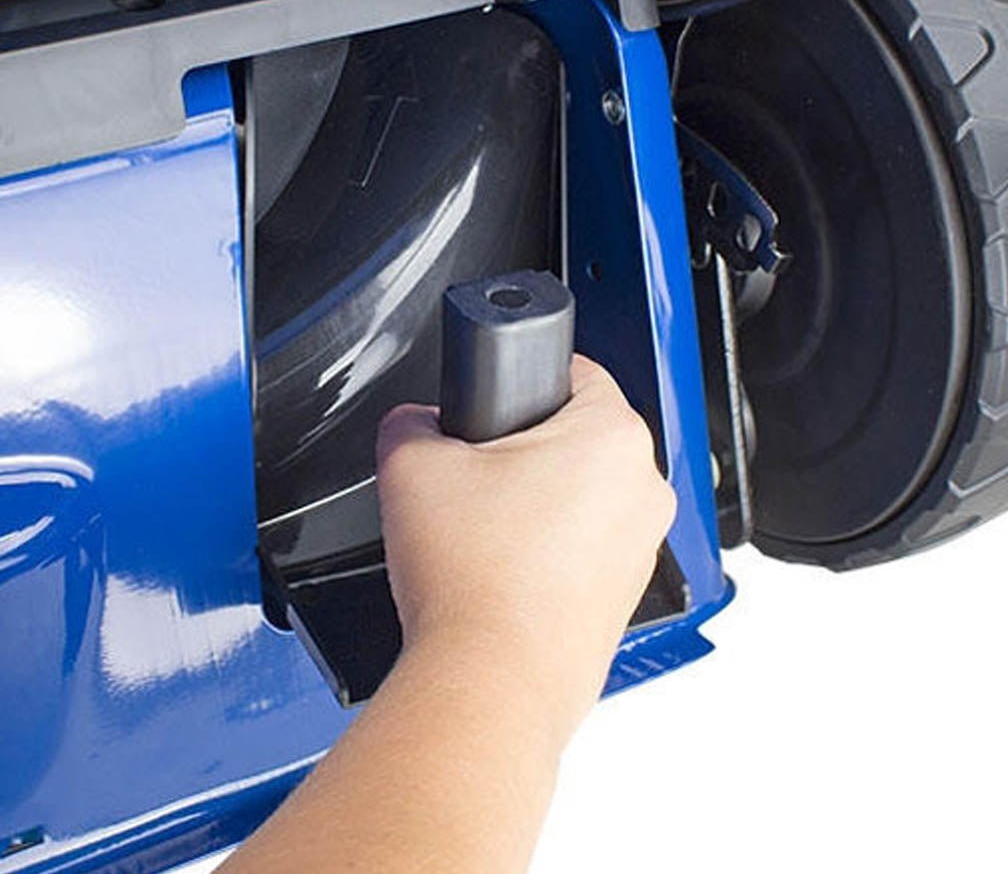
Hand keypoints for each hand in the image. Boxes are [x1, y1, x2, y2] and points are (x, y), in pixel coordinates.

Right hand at [376, 354, 675, 742]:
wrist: (489, 682)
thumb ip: (409, 419)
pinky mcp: (624, 596)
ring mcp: (641, 548)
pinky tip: (499, 572)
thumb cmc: (474, 581)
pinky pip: (583, 550)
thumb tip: (414, 423)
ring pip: (581, 496)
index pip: (574, 370)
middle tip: (472, 477)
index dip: (519, 380)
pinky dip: (547, 553)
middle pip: (577, 436)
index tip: (489, 411)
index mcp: (612, 436)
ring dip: (536, 502)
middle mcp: (643, 489)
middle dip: (523, 447)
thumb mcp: (410, 464)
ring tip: (481, 532)